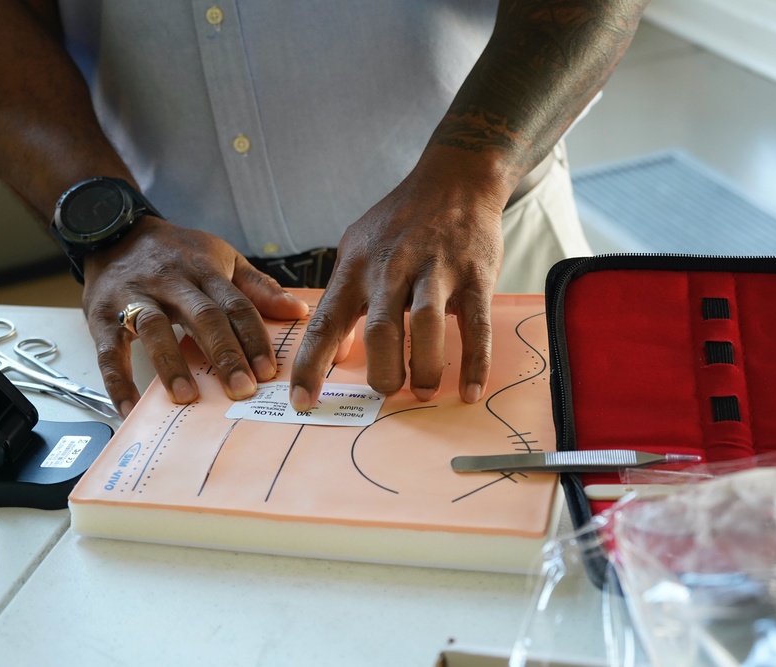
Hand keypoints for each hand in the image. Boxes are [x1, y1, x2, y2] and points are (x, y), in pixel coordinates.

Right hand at [82, 216, 308, 417]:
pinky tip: (129, 408)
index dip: (253, 338)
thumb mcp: (221, 257)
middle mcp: (171, 282)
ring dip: (171, 364)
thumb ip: (258, 288)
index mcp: (204, 271)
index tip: (268, 371)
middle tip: (241, 389)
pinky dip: (117, 381)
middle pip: (202, 317)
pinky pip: (109, 350)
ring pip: (154, 329)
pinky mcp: (101, 315)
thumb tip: (298, 310)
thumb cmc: (176, 252)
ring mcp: (134, 297)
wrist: (114, 229)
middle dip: (224, 354)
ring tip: (187, 396)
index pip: (236, 306)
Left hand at [289, 149, 505, 410]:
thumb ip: (345, 297)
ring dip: (423, 367)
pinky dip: (474, 362)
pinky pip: (474, 325)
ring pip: (425, 326)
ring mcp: (435, 270)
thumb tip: (334, 348)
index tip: (301, 401)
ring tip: (421, 390)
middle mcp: (391, 268)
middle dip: (382, 371)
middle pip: (380, 330)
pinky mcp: (474, 275)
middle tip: (386, 390)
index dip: (311, 365)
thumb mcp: (358, 248)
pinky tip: (468, 390)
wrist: (455, 180)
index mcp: (356, 268)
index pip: (326, 322)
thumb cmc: (401, 222)